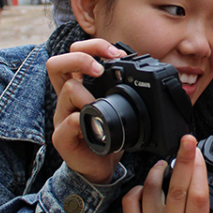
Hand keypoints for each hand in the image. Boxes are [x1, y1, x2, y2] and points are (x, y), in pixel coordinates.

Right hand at [47, 38, 125, 183]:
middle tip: (100, 69)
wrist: (101, 165)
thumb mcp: (120, 106)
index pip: (76, 53)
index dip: (94, 47)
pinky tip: (94, 126)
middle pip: (57, 63)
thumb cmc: (110, 132)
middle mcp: (67, 98)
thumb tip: (155, 68)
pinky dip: (83, 121)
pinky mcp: (62, 137)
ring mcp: (62, 116)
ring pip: (67, 89)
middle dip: (81, 58)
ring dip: (89, 92)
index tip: (117, 54)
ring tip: (100, 103)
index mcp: (81, 86)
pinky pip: (67, 123)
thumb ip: (127, 87)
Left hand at [122, 135, 212, 212]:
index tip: (201, 153)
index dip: (199, 172)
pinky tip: (150, 183)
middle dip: (183, 159)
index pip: (198, 198)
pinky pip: (131, 202)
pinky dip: (138, 187)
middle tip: (187, 140)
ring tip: (167, 162)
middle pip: (177, 189)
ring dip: (158, 170)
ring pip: (151, 191)